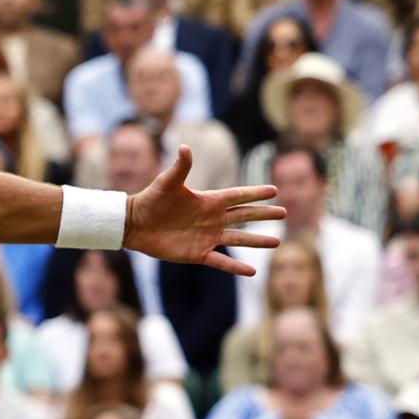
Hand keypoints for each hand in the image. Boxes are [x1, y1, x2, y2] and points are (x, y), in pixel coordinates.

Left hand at [122, 146, 284, 276]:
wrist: (134, 224)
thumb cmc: (151, 199)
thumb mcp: (167, 182)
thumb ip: (180, 167)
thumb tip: (185, 147)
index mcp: (209, 200)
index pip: (238, 196)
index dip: (255, 193)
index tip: (274, 190)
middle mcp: (212, 219)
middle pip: (244, 216)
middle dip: (263, 215)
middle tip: (284, 213)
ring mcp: (206, 237)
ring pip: (238, 239)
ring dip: (257, 241)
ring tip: (277, 241)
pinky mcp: (197, 253)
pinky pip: (220, 261)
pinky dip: (235, 267)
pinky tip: (252, 272)